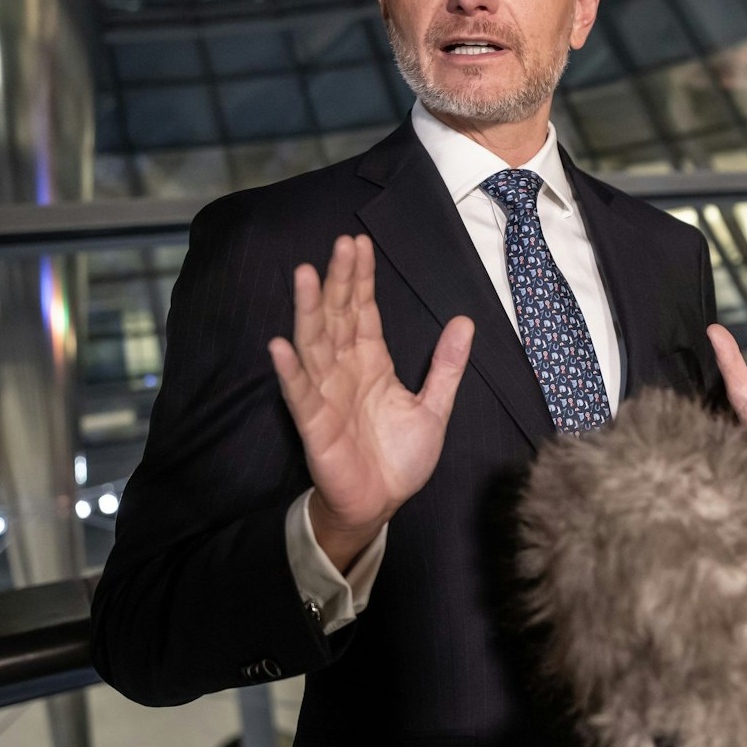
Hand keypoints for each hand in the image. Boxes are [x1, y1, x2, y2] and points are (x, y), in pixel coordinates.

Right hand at [268, 235, 472, 570]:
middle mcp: (344, 371)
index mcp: (371, 363)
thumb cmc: (398, 457)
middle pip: (337, 317)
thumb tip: (465, 321)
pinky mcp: (315, 425)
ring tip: (306, 275)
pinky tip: (280, 346)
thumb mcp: (434, 407)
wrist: (381, 503)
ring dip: (309, 311)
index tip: (359, 244)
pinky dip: (290, 371)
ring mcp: (326, 395)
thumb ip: (446, 366)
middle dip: (339, 281)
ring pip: (314, 345)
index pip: (362, 312)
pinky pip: (300, 394)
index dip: (360, 279)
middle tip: (341, 243)